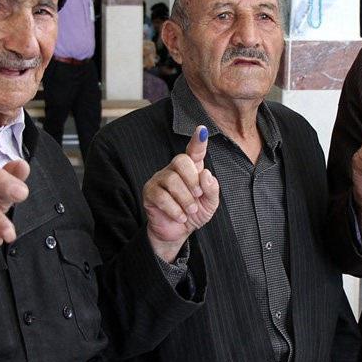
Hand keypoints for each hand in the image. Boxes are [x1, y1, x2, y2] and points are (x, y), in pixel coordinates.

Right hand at [143, 125, 219, 262]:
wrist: (178, 232)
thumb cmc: (194, 213)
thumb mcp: (209, 204)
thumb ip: (212, 189)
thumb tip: (205, 174)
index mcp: (191, 169)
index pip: (194, 151)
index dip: (198, 141)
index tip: (202, 130)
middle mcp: (174, 170)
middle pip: (180, 161)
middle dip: (192, 180)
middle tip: (198, 196)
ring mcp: (160, 179)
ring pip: (172, 180)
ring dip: (185, 200)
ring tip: (190, 211)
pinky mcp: (150, 192)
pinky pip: (161, 196)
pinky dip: (175, 209)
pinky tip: (180, 216)